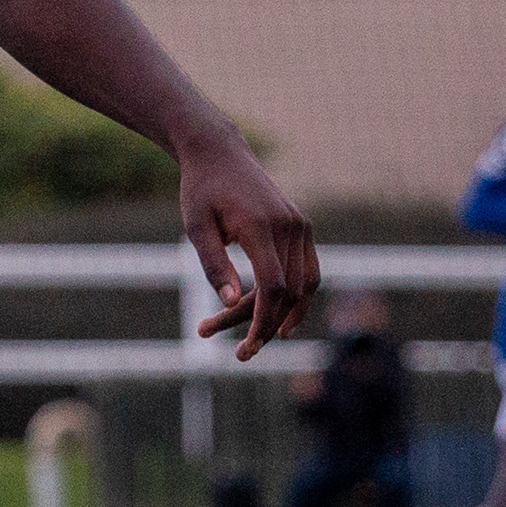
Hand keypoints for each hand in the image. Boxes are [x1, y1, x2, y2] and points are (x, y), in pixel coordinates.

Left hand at [179, 132, 317, 362]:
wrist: (220, 153)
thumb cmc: (201, 191)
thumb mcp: (196, 227)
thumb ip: (213, 265)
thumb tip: (230, 302)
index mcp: (261, 226)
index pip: (274, 286)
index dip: (264, 321)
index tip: (248, 347)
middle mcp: (289, 225)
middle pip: (289, 290)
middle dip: (267, 325)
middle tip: (241, 352)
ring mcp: (300, 224)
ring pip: (305, 283)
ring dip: (287, 315)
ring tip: (264, 340)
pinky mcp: (302, 225)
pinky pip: (309, 269)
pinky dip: (300, 295)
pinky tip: (283, 316)